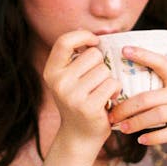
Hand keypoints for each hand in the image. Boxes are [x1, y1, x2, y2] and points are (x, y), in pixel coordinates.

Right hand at [43, 30, 120, 150]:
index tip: (95, 42)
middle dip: (100, 65)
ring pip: (104, 70)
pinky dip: (115, 91)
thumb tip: (87, 30)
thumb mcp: (69, 78)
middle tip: (95, 82)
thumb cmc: (79, 101)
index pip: (64, 41)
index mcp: (51, 72)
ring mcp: (72, 95)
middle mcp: (58, 82)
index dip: (83, 36)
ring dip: (108, 80)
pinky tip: (108, 100)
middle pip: (93, 55)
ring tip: (100, 92)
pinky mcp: (88, 106)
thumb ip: (75, 57)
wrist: (79, 135)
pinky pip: (112, 84)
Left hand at [108, 44, 166, 156]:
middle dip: (127, 107)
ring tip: (122, 128)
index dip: (143, 54)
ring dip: (137, 123)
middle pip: (150, 97)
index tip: (123, 49)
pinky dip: (155, 137)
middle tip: (111, 115)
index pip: (161, 61)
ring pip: (159, 115)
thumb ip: (163, 86)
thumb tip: (128, 87)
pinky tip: (142, 140)